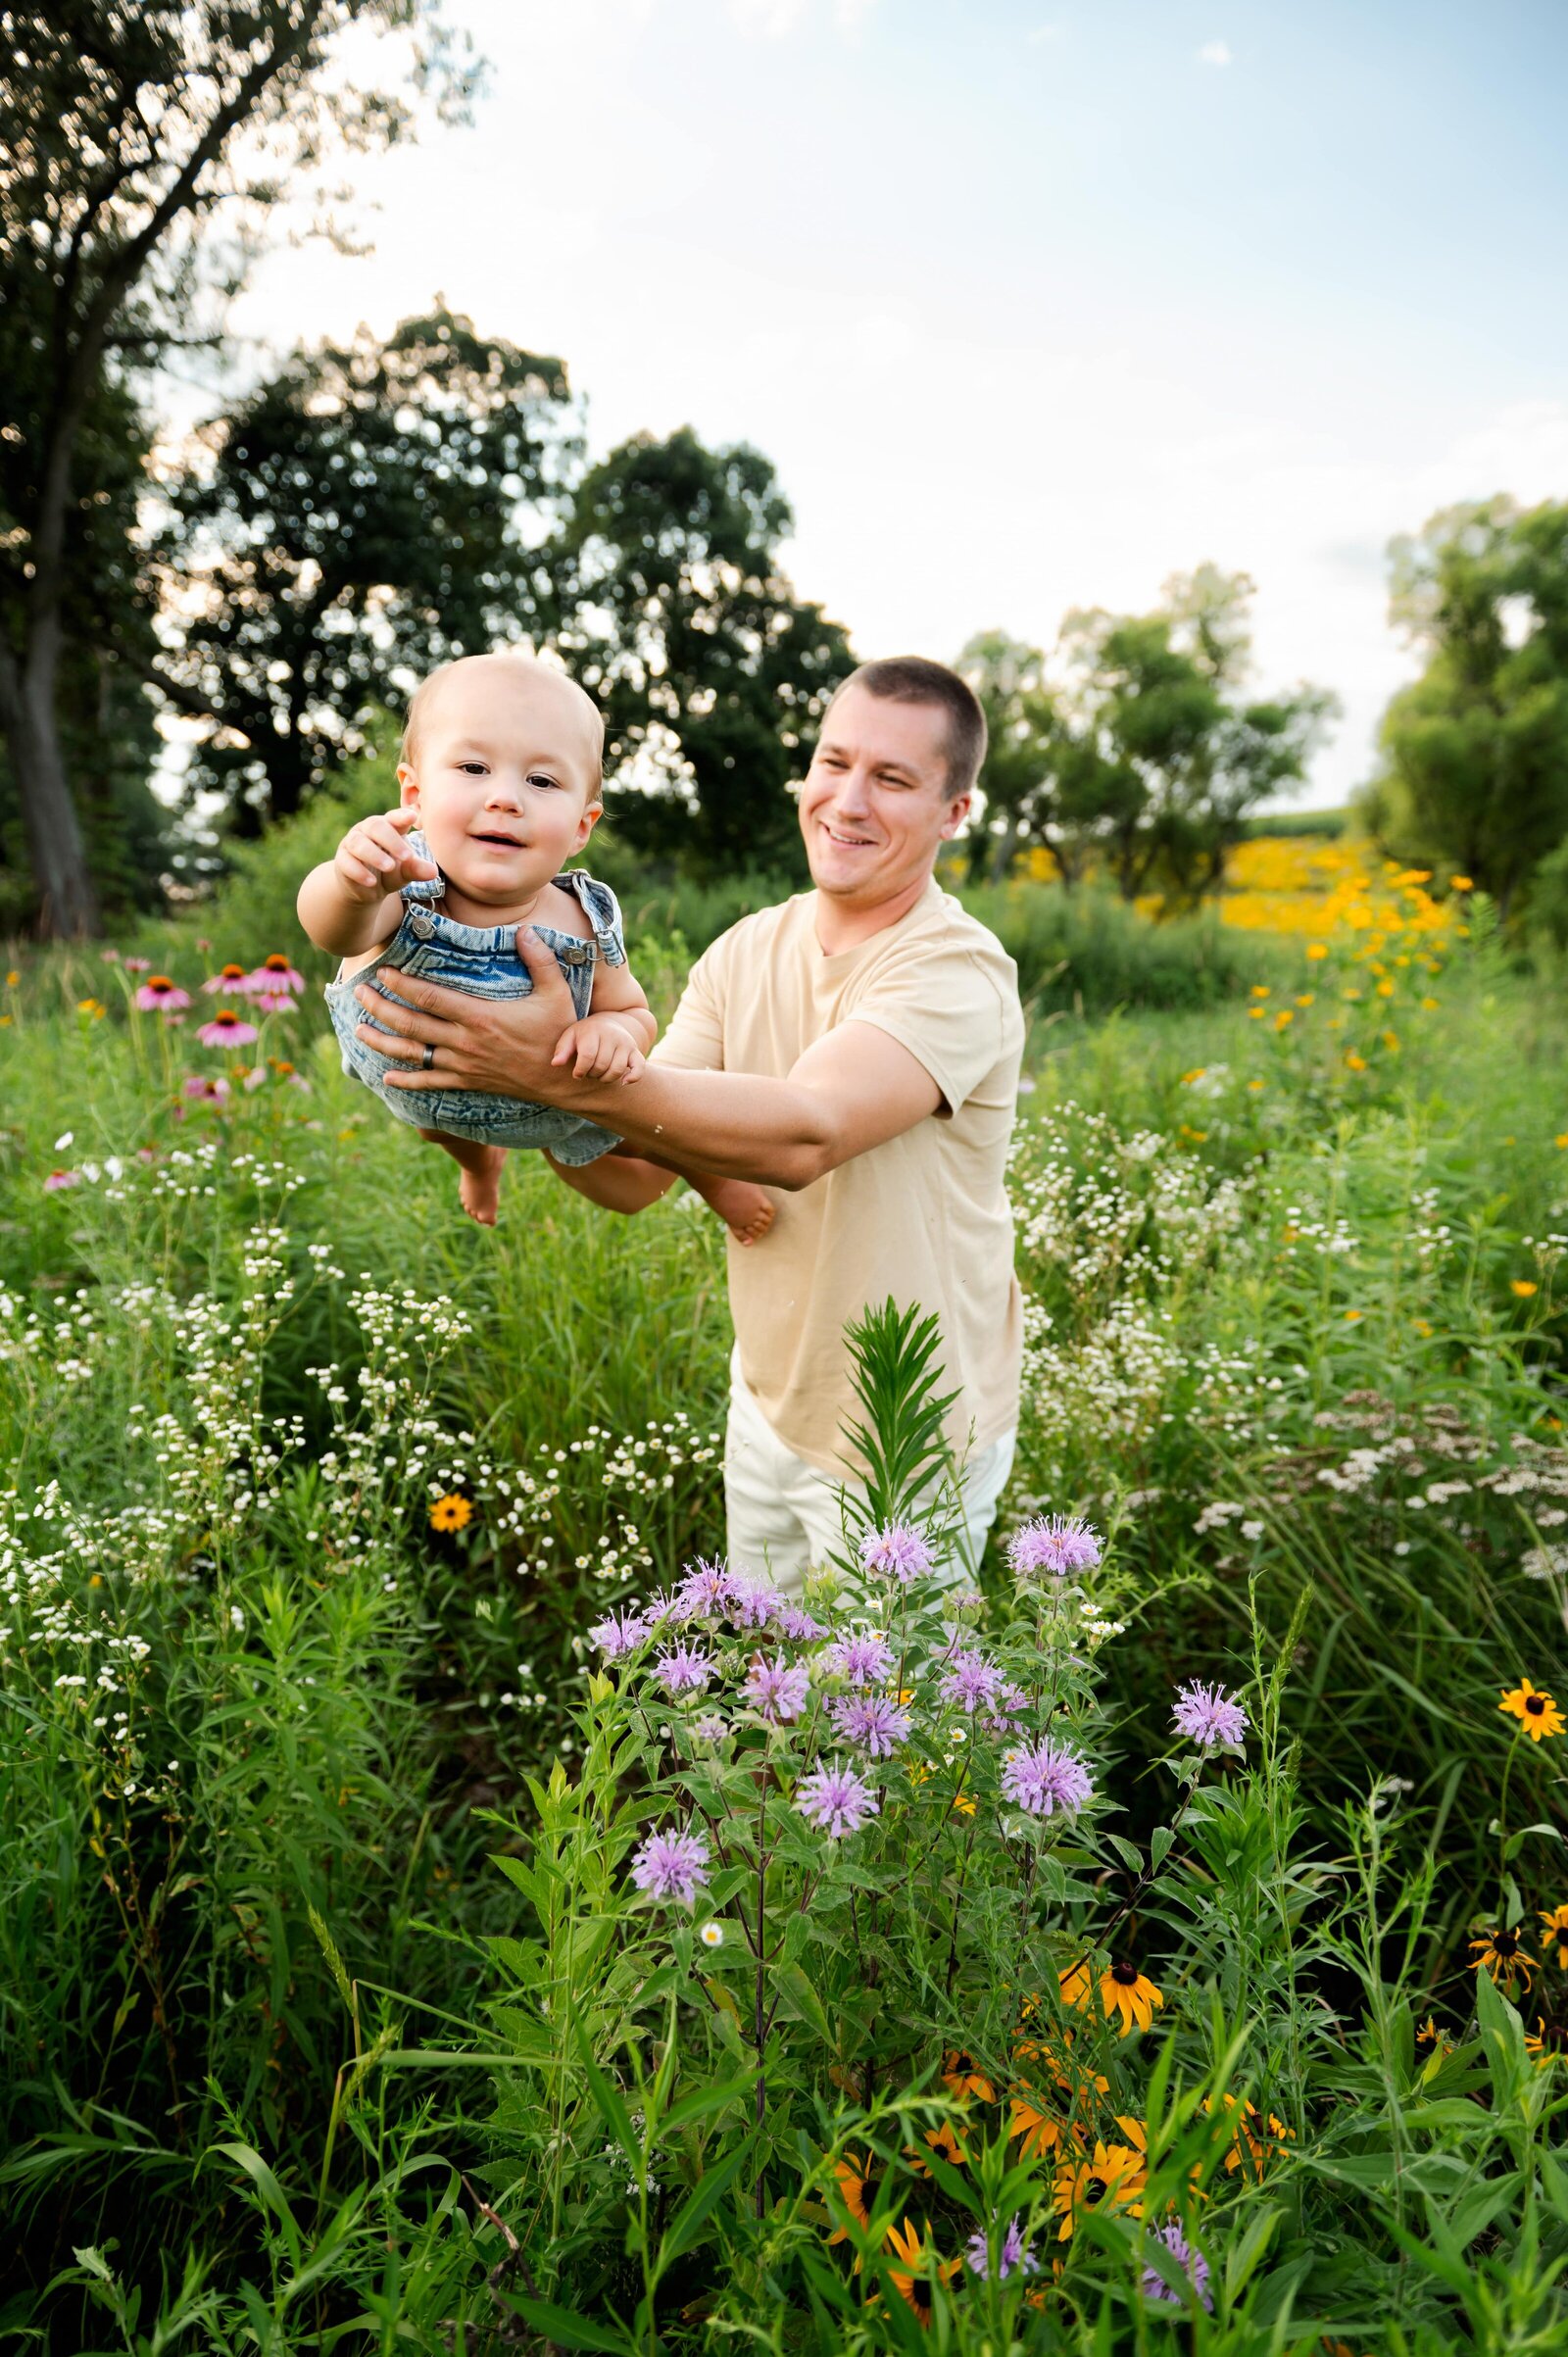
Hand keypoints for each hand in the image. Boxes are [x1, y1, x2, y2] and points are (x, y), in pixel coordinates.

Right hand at [334, 808, 438, 902]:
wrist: (366, 889)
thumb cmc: (390, 872)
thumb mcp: (405, 871)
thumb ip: (416, 869)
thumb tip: (433, 872)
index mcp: (388, 827)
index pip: (394, 817)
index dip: (402, 816)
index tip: (412, 817)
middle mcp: (368, 830)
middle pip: (376, 827)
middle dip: (392, 841)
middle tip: (407, 856)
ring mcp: (352, 843)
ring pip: (359, 843)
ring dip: (374, 855)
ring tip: (389, 867)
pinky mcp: (342, 860)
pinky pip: (347, 862)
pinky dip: (359, 872)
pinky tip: (371, 882)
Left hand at [353, 924, 582, 1100]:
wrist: (563, 1081)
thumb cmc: (560, 1033)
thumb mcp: (556, 993)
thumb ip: (539, 960)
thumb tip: (525, 930)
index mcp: (480, 1017)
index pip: (430, 998)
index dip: (402, 984)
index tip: (383, 971)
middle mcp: (465, 1042)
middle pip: (411, 1024)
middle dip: (381, 1008)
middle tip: (360, 993)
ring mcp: (464, 1065)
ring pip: (414, 1054)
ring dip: (383, 1041)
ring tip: (359, 1030)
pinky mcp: (468, 1082)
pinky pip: (430, 1084)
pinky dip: (406, 1082)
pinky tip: (386, 1078)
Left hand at [552, 1014, 645, 1084]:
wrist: (607, 1024)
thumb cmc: (584, 1035)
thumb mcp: (570, 1037)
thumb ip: (562, 1050)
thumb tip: (555, 1064)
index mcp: (593, 1031)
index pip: (588, 1056)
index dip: (580, 1070)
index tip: (577, 1074)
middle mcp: (611, 1036)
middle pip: (601, 1065)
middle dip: (592, 1074)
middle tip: (588, 1072)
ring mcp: (625, 1044)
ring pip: (617, 1070)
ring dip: (605, 1079)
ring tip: (599, 1074)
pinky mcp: (636, 1052)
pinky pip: (639, 1068)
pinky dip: (633, 1078)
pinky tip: (623, 1082)